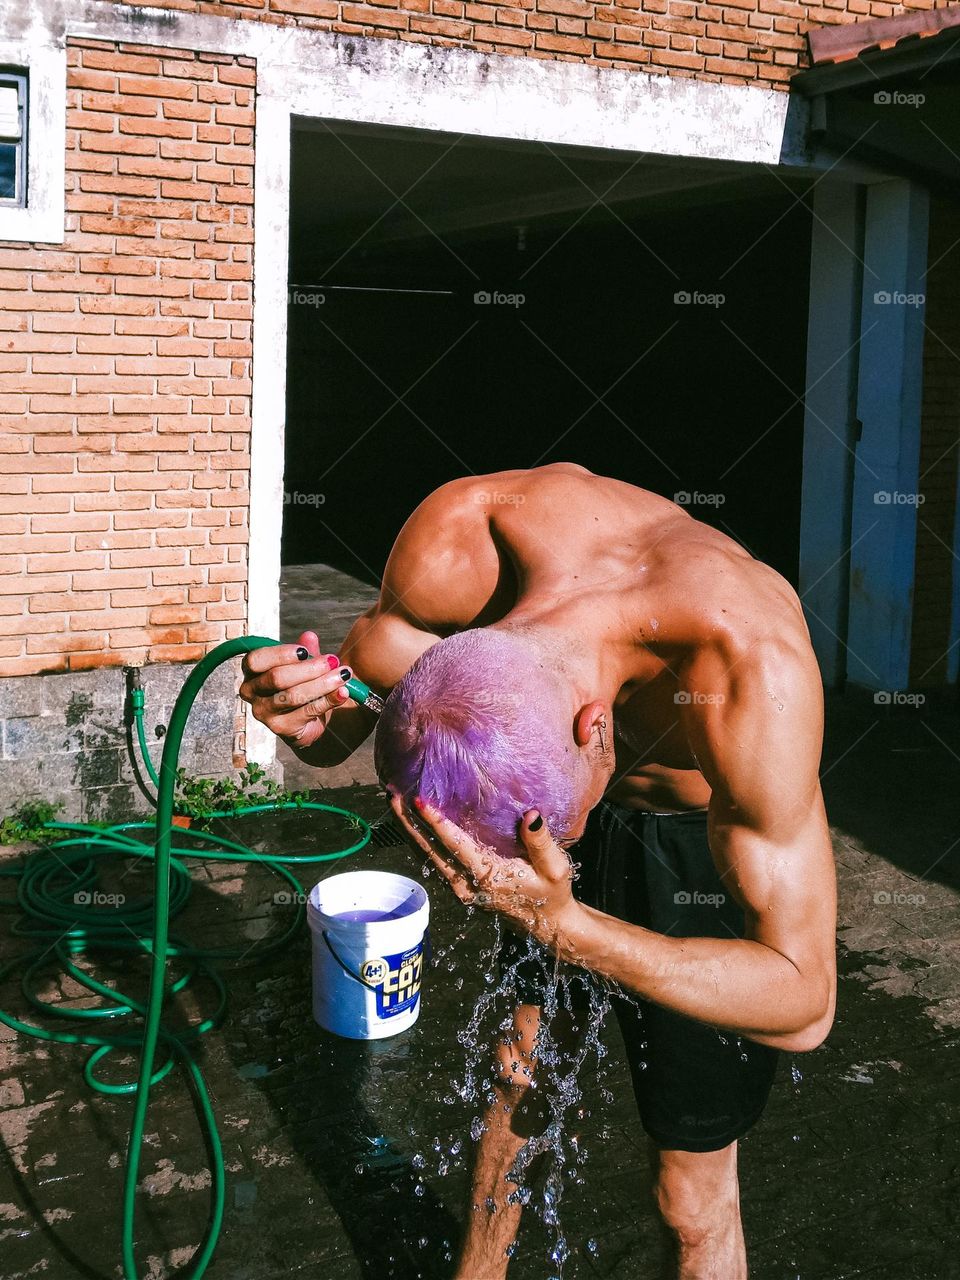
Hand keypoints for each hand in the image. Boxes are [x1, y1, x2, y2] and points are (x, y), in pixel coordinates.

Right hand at [239, 630, 354, 749]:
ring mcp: (264, 712)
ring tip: (343, 675)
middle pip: (277, 678)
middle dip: (309, 668)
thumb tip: (309, 636)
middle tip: (333, 661)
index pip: (256, 660)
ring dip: (322, 683)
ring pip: (293, 695)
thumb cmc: (300, 684)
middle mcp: (251, 692)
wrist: (308, 718)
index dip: (280, 655)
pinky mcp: (281, 728)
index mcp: (251, 670)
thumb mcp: (303, 664)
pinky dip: (328, 700)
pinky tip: (342, 692)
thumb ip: (305, 650)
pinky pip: (307, 711)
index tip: (305, 652)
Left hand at [390, 794, 582, 952]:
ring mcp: (459, 886)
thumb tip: (531, 815)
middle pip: (428, 850)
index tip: (418, 801)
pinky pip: (434, 859)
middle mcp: (466, 883)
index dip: (435, 823)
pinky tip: (410, 821)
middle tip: (390, 793)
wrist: (546, 923)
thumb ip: (541, 843)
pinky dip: (419, 838)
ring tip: (392, 800)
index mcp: (487, 876)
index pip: (455, 846)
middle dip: (407, 822)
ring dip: (408, 829)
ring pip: (426, 855)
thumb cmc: (551, 893)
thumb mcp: (555, 868)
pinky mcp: (459, 885)